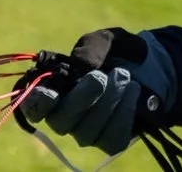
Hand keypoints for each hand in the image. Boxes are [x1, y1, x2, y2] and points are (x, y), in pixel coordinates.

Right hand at [17, 28, 175, 153]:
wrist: (147, 64)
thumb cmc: (115, 52)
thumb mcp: (103, 41)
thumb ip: (89, 50)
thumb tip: (81, 65)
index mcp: (54, 92)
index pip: (34, 108)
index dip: (37, 103)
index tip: (52, 93)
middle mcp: (65, 117)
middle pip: (61, 121)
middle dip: (83, 98)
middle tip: (101, 77)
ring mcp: (87, 132)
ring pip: (88, 131)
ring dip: (109, 101)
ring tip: (124, 77)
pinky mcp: (110, 140)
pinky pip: (112, 138)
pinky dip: (124, 113)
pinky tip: (132, 92)